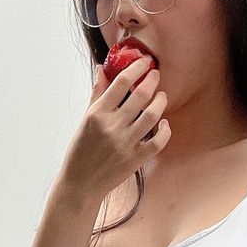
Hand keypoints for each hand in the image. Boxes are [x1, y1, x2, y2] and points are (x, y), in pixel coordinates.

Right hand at [60, 57, 169, 200]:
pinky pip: (158, 142)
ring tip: (161, 96)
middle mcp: (112, 127)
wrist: (80, 184)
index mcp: (97, 114)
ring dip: (161, 102)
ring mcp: (125, 144)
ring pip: (152, 115)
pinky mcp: (135, 160)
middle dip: (152, 80)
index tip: (144, 62)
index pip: (121, 82)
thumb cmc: (80, 151)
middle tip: (155, 74)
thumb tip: (102, 69)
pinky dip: (165, 130)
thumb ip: (96, 94)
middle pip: (140, 95)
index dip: (136, 68)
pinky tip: (164, 123)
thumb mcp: (85, 120)